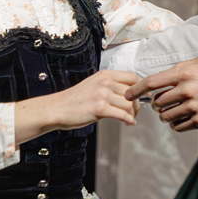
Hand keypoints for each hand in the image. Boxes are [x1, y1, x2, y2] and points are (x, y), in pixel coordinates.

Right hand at [16, 70, 139, 142]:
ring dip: (132, 113)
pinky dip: (129, 120)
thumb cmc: (75, 99)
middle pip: (133, 92)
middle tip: (134, 111)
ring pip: (129, 104)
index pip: (133, 77)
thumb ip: (110, 86)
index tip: (139, 97)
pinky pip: (122, 114)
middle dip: (137, 104)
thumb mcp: (94, 85)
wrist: (58, 108)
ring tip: (129, 118)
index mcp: (105, 75)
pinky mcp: (99, 108)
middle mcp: (105, 82)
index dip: (139, 88)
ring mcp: (102, 94)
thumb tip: (128, 95)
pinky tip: (129, 123)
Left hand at [128, 55, 197, 130]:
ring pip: (166, 116)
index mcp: (185, 74)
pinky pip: (179, 126)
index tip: (128, 95)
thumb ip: (182, 67)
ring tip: (171, 112)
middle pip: (158, 102)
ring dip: (166, 116)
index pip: (152, 83)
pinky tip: (181, 119)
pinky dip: (176, 124)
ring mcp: (194, 107)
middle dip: (156, 104)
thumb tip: (164, 75)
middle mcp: (187, 91)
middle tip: (162, 103)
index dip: (136, 90)